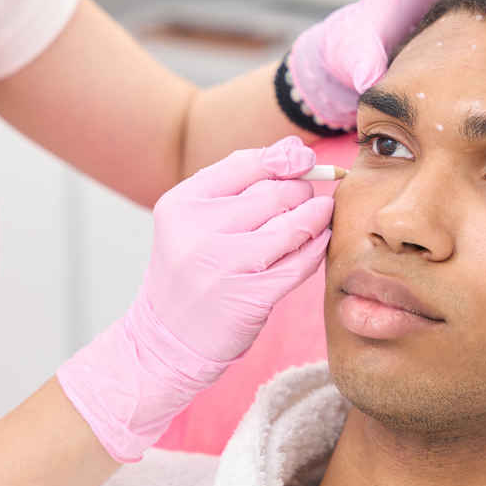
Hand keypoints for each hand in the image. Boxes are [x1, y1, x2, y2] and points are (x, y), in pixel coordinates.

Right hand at [57, 136, 332, 462]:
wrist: (166, 337)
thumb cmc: (191, 267)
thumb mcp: (195, 218)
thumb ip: (241, 180)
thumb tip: (295, 148)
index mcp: (181, 203)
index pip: (246, 163)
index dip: (284, 158)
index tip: (303, 161)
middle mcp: (197, 231)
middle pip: (275, 192)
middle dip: (300, 191)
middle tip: (305, 198)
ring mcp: (223, 265)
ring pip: (292, 225)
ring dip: (316, 216)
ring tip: (319, 216)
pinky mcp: (250, 296)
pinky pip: (300, 261)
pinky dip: (316, 248)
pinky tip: (317, 243)